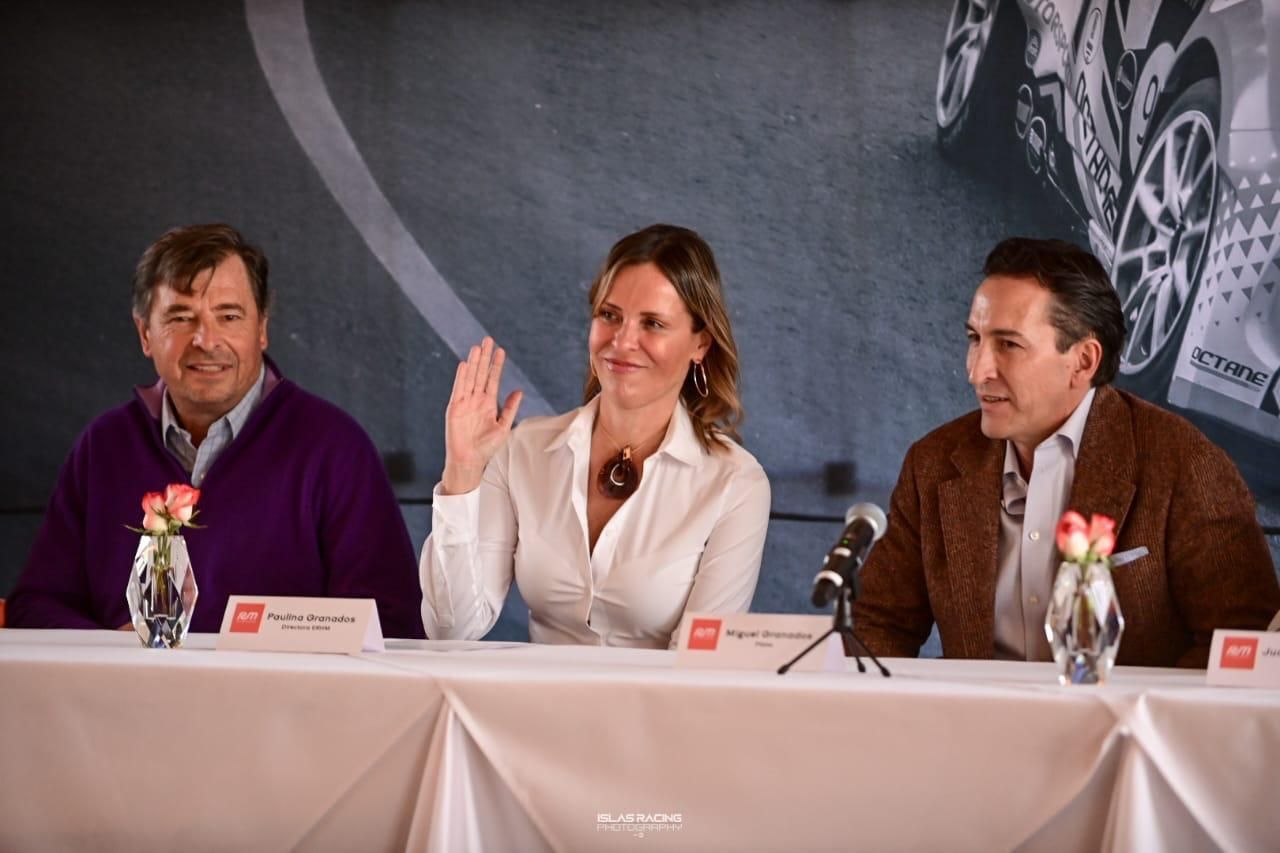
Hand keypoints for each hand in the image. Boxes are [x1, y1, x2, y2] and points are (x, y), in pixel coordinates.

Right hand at [442, 337, 522, 494]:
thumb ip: (511, 408)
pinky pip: (459, 389)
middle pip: (481, 374)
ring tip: (478, 347)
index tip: (501, 351)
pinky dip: (461, 377)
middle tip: (488, 340)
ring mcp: (465, 402)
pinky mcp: (455, 408)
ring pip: (470, 378)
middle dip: (485, 357)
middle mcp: (476, 400)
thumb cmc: (486, 447)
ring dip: (473, 363)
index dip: (497, 365)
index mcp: (489, 403)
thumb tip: (519, 391)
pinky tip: (464, 365)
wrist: (470, 461)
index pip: (493, 379)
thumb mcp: (504, 427)